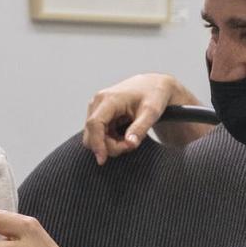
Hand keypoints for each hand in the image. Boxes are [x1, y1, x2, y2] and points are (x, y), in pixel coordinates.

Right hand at [82, 73, 205, 164]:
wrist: (153, 86)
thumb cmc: (153, 96)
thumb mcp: (151, 112)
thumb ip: (140, 128)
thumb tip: (130, 143)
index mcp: (108, 99)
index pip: (94, 124)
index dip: (97, 144)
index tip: (103, 160)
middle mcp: (98, 102)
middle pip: (91, 134)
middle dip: (109, 146)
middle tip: (131, 146)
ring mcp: (96, 108)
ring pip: (93, 136)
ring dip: (110, 144)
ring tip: (131, 140)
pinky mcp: (99, 114)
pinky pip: (98, 134)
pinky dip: (110, 140)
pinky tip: (125, 136)